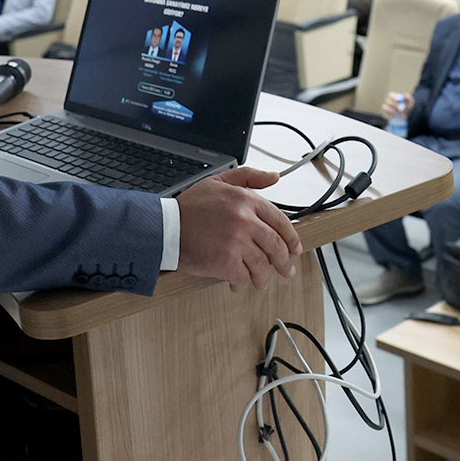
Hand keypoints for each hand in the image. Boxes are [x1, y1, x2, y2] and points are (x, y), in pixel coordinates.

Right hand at [175, 168, 303, 291]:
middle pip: (276, 246)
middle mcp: (245, 220)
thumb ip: (249, 177)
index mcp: (246, 200)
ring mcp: (236, 242)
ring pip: (262, 265)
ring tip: (261, 281)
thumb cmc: (190, 207)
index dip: (291, 238)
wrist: (165, 227)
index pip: (281, 221)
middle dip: (284, 262)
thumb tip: (274, 177)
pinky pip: (243, 277)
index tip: (294, 248)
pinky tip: (239, 283)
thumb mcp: (219, 181)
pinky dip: (243, 283)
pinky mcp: (225, 262)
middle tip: (287, 271)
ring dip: (263, 277)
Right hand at [381, 92, 412, 120]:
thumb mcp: (410, 101)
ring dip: (389, 109)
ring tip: (395, 112)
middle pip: (387, 100)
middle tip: (398, 106)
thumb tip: (404, 95)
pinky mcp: (385, 114)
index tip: (398, 100)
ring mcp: (386, 108)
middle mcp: (389, 101)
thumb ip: (408, 97)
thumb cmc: (408, 106)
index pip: (390, 94)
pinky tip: (393, 116)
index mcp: (394, 97)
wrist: (406, 115)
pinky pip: (384, 114)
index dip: (393, 96)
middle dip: (393, 103)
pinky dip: (388, 115)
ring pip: (384, 106)